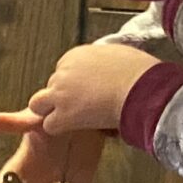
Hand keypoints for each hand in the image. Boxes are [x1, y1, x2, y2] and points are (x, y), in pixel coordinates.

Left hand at [25, 41, 159, 137]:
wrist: (143, 88)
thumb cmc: (141, 73)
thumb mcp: (118, 54)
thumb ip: (105, 60)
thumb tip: (111, 65)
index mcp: (76, 55)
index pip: (63, 70)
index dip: (74, 84)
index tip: (87, 91)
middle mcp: (63, 71)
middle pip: (51, 86)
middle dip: (62, 97)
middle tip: (80, 106)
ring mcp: (61, 93)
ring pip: (39, 104)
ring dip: (51, 111)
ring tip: (71, 118)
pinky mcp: (64, 114)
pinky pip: (49, 125)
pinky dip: (60, 128)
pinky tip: (76, 128)